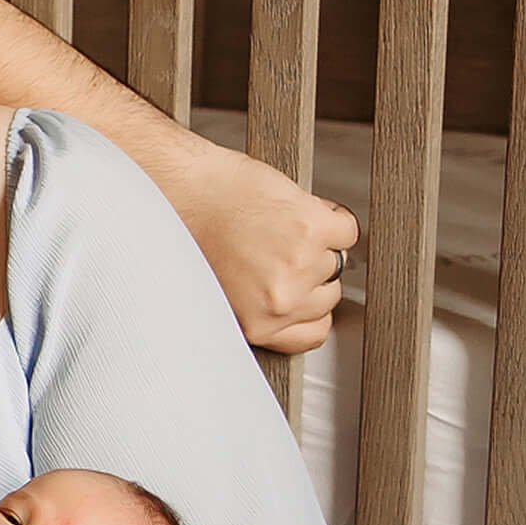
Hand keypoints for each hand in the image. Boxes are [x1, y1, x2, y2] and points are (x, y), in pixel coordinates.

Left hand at [171, 139, 358, 356]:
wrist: (180, 192)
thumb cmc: (190, 236)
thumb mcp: (223, 295)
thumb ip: (261, 310)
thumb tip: (294, 309)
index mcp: (257, 325)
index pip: (313, 332)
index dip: (309, 307)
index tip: (304, 292)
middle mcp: (280, 301)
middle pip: (328, 296)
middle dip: (309, 272)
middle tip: (278, 249)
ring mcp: (300, 265)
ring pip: (336, 261)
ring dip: (315, 242)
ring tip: (277, 227)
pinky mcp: (314, 228)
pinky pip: (346, 230)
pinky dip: (329, 216)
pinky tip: (295, 211)